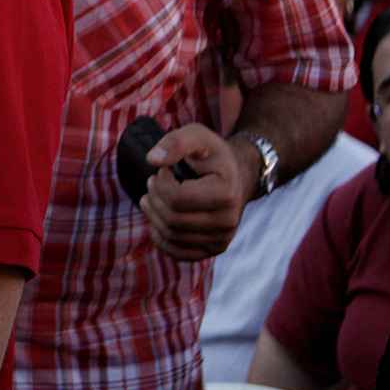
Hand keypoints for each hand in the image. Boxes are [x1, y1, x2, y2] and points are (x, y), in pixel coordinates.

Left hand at [139, 125, 254, 260]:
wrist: (236, 176)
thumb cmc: (213, 155)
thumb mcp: (197, 136)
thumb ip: (176, 142)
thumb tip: (152, 160)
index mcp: (226, 194)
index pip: (176, 198)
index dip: (161, 182)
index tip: (164, 170)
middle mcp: (228, 222)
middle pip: (172, 219)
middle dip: (155, 198)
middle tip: (154, 182)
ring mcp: (222, 239)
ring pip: (171, 235)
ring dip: (153, 215)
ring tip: (154, 196)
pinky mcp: (213, 249)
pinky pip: (177, 253)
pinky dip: (160, 238)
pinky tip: (157, 219)